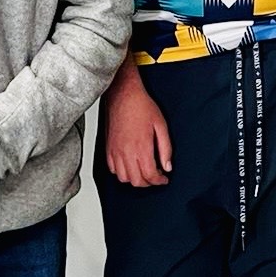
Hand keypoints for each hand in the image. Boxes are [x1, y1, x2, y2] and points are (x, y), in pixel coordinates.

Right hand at [103, 66, 171, 186]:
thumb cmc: (141, 106)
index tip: (164, 178)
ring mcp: (115, 151)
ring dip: (135, 179)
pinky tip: (130, 164)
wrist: (122, 94)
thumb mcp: (161, 125)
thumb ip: (166, 148)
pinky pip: (112, 169)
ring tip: (143, 171)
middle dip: (149, 182)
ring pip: (123, 178)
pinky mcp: (108, 147)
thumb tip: (167, 166)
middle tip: (156, 176)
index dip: (159, 181)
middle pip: (137, 181)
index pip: (150, 176)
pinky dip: (121, 172)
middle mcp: (126, 152)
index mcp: (141, 147)